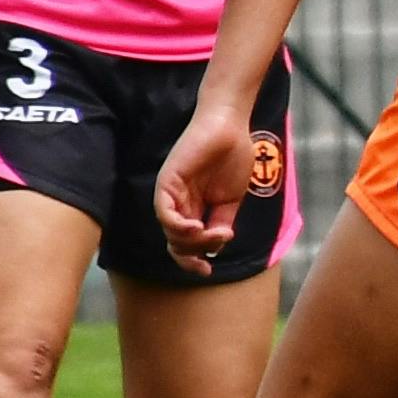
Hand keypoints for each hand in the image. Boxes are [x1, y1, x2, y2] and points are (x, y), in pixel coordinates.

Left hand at [154, 102, 259, 274]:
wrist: (232, 127)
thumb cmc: (233, 157)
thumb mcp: (231, 201)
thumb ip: (221, 224)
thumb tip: (215, 249)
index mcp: (194, 209)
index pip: (184, 244)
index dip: (193, 260)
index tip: (208, 270)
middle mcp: (179, 204)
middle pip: (175, 242)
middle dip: (192, 254)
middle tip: (212, 250)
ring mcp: (172, 193)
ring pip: (169, 231)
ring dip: (190, 240)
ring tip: (211, 234)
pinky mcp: (167, 182)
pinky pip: (164, 211)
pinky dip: (177, 225)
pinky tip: (196, 227)